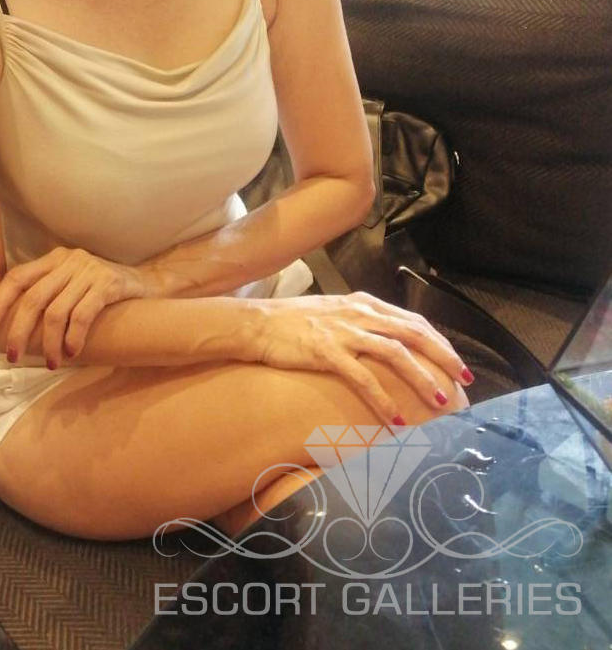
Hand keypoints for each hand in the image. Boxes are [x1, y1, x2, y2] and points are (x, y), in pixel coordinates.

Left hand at [0, 246, 152, 367]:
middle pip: (33, 298)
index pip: (18, 277)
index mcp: (55, 259)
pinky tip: (72, 352)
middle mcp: (69, 260)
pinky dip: (73, 337)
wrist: (148, 283)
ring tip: (51, 363)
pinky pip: (82, 314)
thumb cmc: (103, 290)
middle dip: (19, 331)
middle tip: (13, 356)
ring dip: (49, 342)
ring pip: (56, 311)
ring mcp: (89, 271)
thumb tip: (14, 326)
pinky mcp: (109, 284)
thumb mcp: (72, 284)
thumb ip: (49, 294)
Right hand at [252, 291, 474, 423]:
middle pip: (413, 333)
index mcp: (364, 303)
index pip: (413, 320)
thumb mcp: (334, 313)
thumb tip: (386, 341)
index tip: (457, 363)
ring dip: (422, 379)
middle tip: (465, 381)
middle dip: (444, 358)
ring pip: (395, 353)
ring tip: (441, 403)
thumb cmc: (293, 322)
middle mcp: (359, 313)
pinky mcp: (326, 352)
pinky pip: (362, 378)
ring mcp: (343, 331)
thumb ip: (361, 322)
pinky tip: (395, 420)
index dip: (439, 342)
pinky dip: (383, 399)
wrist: (257, 323)